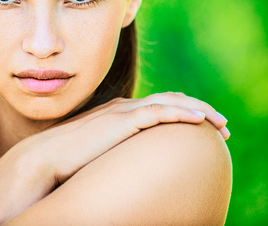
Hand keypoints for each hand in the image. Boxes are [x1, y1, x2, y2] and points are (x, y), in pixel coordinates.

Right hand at [26, 92, 228, 183]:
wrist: (45, 157)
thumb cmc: (68, 159)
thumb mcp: (98, 151)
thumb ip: (115, 150)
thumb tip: (129, 168)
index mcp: (119, 113)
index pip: (159, 104)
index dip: (185, 111)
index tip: (205, 126)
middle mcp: (124, 107)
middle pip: (171, 99)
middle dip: (200, 109)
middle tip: (222, 126)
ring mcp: (123, 111)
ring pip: (171, 102)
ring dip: (199, 110)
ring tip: (220, 124)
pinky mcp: (122, 121)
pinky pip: (159, 112)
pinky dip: (182, 113)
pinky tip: (200, 121)